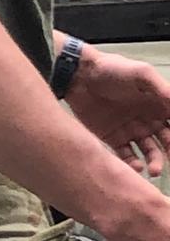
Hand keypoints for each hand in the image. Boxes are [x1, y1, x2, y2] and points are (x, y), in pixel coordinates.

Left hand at [65, 48, 169, 175]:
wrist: (79, 76)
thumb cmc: (112, 69)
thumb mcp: (141, 73)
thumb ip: (161, 88)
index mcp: (160, 106)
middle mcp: (149, 121)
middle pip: (166, 142)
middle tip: (169, 159)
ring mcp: (132, 130)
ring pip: (149, 152)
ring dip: (154, 162)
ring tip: (152, 171)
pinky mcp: (113, 138)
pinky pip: (126, 155)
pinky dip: (132, 164)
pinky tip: (136, 167)